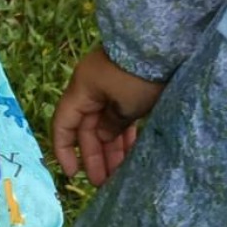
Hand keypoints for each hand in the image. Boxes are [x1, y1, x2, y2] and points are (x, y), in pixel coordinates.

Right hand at [50, 47, 164, 184]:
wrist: (163, 43)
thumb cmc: (138, 75)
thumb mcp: (125, 105)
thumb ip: (111, 126)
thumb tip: (103, 138)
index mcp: (82, 90)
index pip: (63, 125)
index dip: (64, 151)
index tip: (72, 174)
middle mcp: (92, 90)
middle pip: (87, 128)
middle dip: (95, 156)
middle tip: (104, 183)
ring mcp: (111, 88)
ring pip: (106, 124)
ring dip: (111, 149)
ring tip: (120, 173)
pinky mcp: (129, 88)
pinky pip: (122, 117)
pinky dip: (124, 135)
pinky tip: (131, 153)